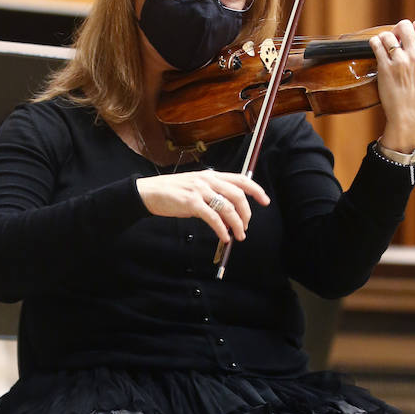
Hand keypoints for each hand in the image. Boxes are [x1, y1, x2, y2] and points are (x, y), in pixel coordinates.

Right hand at [136, 168, 269, 242]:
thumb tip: (229, 213)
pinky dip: (222, 229)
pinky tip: (224, 237)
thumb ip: (213, 194)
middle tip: (246, 227)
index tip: (265, 201)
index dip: (256, 190)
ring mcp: (200, 191)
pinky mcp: (191, 203)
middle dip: (246, 214)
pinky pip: (213, 217)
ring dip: (237, 224)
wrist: (149, 192)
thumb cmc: (173, 192)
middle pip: (238, 196)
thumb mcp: (196, 187)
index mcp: (211, 175)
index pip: (241, 179)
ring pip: (228, 208)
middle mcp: (208, 180)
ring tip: (238, 236)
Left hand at [369, 18, 414, 152]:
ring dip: (384, 36)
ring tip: (384, 43)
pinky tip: (375, 46)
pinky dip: (374, 42)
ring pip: (388, 35)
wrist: (408, 116)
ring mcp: (399, 62)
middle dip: (399, 28)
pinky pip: (377, 45)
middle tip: (396, 36)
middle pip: (406, 26)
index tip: (413, 30)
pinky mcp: (385, 68)